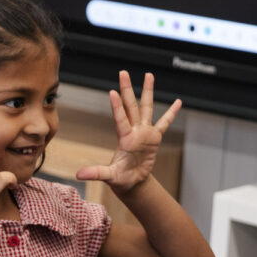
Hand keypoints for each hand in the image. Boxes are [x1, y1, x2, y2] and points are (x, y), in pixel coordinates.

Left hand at [76, 70, 179, 195]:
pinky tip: (178, 102)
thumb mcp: (109, 176)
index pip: (120, 119)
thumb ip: (96, 173)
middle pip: (131, 106)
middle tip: (123, 73)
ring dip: (148, 92)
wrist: (132, 182)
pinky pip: (164, 123)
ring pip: (146, 108)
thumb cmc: (120, 179)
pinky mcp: (154, 138)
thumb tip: (78, 175)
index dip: (117, 106)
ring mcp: (144, 132)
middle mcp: (134, 131)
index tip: (112, 92)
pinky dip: (171, 113)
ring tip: (149, 75)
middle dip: (127, 90)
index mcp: (124, 139)